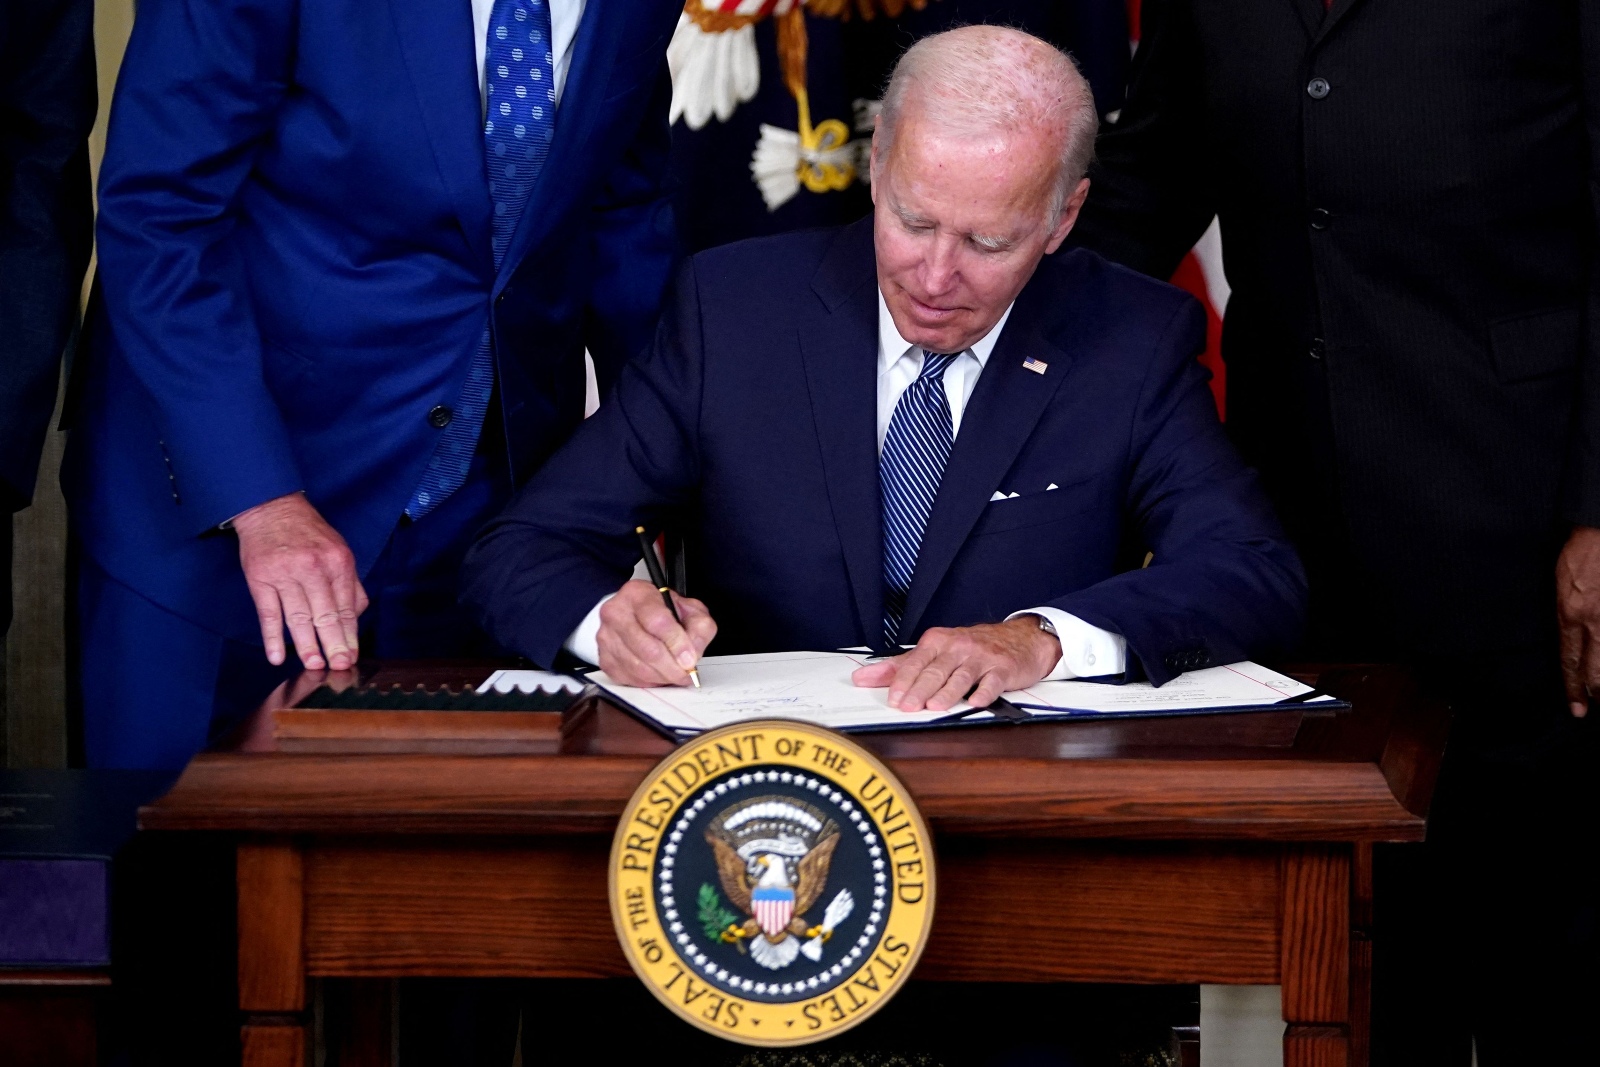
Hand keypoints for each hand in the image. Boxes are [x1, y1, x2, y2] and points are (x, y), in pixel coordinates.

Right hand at [233, 492, 366, 670]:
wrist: (271, 508)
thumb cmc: (308, 533)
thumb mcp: (339, 550)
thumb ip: (350, 583)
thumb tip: (356, 617)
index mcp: (337, 562)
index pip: (346, 606)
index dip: (349, 634)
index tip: (351, 656)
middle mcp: (313, 569)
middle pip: (325, 614)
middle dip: (333, 644)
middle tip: (338, 667)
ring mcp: (284, 574)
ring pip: (298, 617)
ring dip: (306, 645)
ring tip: (313, 665)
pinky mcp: (260, 579)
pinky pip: (268, 613)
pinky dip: (272, 637)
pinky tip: (277, 656)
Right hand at [596, 579, 716, 686]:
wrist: (635, 615)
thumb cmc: (662, 611)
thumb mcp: (689, 609)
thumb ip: (699, 627)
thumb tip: (692, 653)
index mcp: (638, 594)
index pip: (657, 621)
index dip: (677, 643)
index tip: (690, 659)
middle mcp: (616, 613)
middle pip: (647, 649)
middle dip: (672, 667)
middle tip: (686, 673)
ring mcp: (606, 636)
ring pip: (638, 668)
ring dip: (662, 677)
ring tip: (675, 674)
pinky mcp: (604, 658)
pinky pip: (629, 678)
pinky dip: (649, 682)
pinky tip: (659, 675)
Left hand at [851, 616, 1061, 711]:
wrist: (1020, 639)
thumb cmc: (971, 649)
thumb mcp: (934, 652)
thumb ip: (899, 666)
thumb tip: (862, 678)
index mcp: (937, 642)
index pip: (915, 662)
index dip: (903, 682)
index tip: (893, 699)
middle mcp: (958, 647)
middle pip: (935, 671)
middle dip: (920, 690)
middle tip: (907, 707)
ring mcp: (981, 657)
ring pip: (960, 677)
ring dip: (947, 693)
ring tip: (934, 707)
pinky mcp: (1003, 668)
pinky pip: (992, 681)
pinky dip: (984, 692)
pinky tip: (976, 702)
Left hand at [1557, 525, 1599, 716]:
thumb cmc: (1578, 553)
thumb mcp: (1560, 584)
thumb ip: (1565, 614)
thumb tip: (1569, 639)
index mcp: (1569, 613)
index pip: (1570, 659)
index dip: (1572, 686)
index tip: (1575, 707)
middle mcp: (1593, 619)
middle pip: (1595, 666)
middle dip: (1594, 691)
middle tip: (1593, 710)